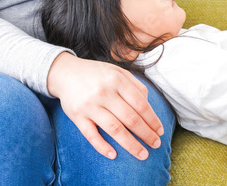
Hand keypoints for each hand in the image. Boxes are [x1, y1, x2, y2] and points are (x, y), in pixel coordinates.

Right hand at [47, 52, 163, 159]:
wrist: (66, 73)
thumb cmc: (97, 74)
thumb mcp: (118, 72)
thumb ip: (135, 85)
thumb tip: (149, 106)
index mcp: (117, 80)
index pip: (140, 104)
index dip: (152, 120)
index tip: (160, 131)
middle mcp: (104, 92)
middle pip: (130, 118)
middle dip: (146, 134)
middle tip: (156, 144)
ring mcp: (90, 105)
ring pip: (114, 129)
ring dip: (131, 144)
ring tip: (143, 154)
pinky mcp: (77, 116)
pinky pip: (91, 135)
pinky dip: (102, 146)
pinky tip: (114, 155)